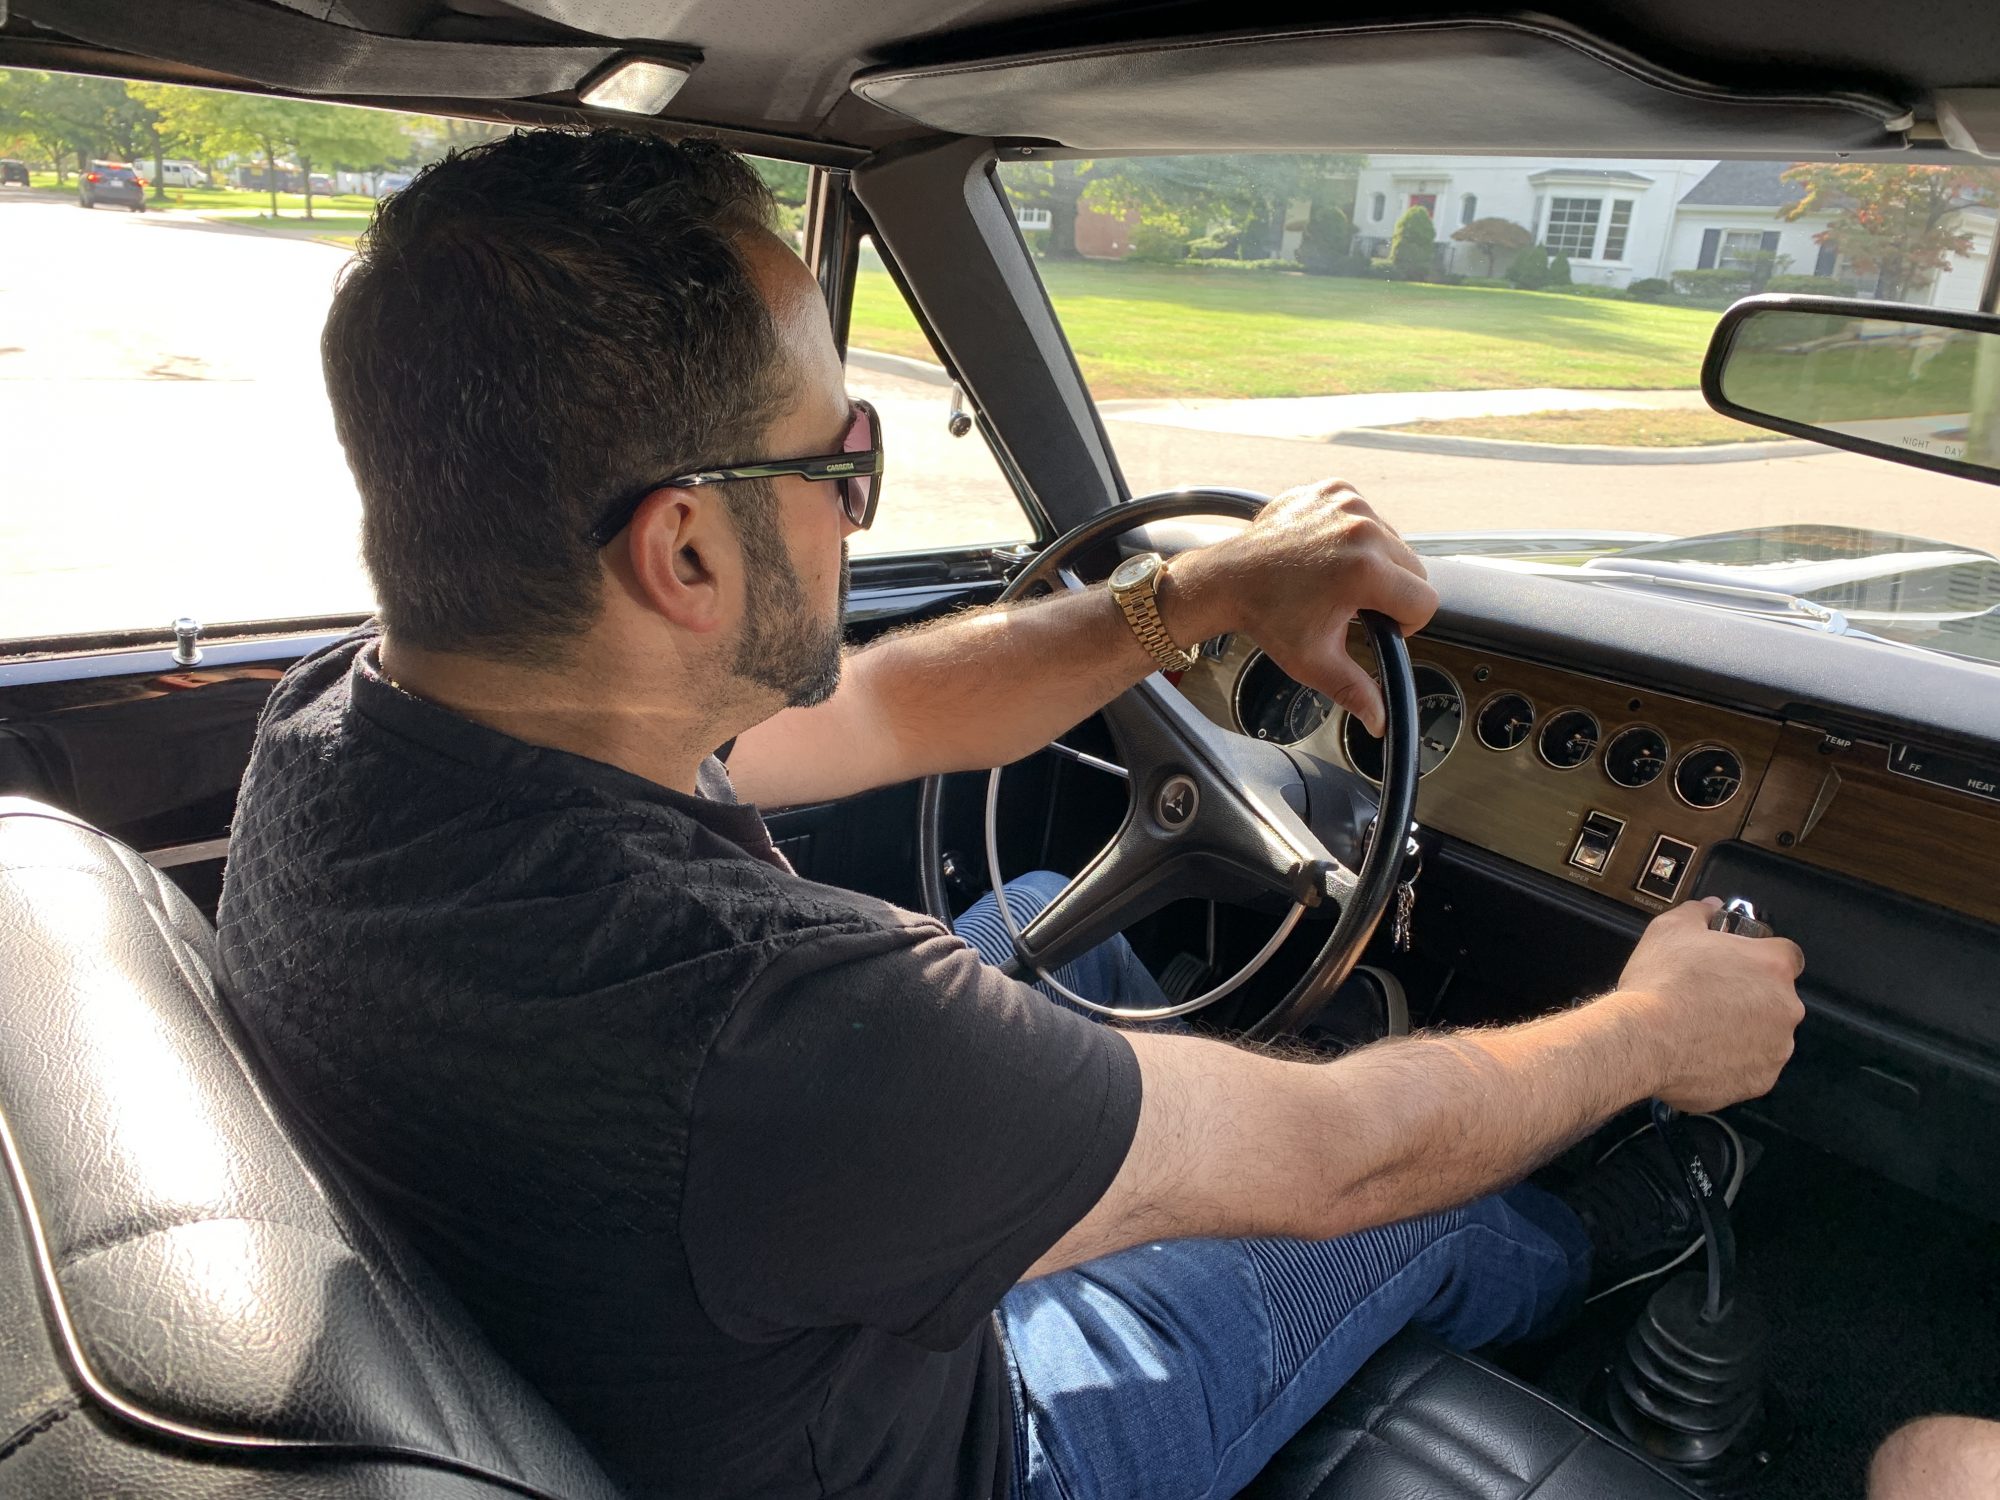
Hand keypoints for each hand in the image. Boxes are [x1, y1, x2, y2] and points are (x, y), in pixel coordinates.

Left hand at [1170, 480, 1436, 735]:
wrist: (1228, 579)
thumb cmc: (1267, 617)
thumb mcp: (1314, 662)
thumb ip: (1355, 691)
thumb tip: (1378, 721)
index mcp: (1364, 570)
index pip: (1425, 601)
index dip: (1404, 623)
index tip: (1377, 626)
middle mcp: (1361, 530)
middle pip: (1414, 570)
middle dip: (1392, 593)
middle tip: (1352, 606)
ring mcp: (1347, 503)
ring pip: (1394, 541)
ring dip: (1376, 562)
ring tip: (1335, 579)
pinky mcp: (1334, 489)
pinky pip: (1368, 516)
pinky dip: (1355, 536)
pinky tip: (1326, 554)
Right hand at [1610, 897, 1806, 1112]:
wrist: (1643, 1041)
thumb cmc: (1660, 983)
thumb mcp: (1670, 929)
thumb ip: (1698, 913)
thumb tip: (1711, 908)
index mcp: (1772, 966)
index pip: (1786, 955)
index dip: (1760, 959)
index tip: (1737, 965)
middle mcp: (1785, 1007)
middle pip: (1776, 998)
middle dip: (1750, 998)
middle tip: (1709, 998)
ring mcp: (1776, 1048)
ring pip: (1766, 1036)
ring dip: (1743, 1032)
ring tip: (1700, 1030)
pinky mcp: (1760, 1081)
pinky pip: (1751, 1068)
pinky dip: (1732, 1063)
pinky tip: (1699, 1054)